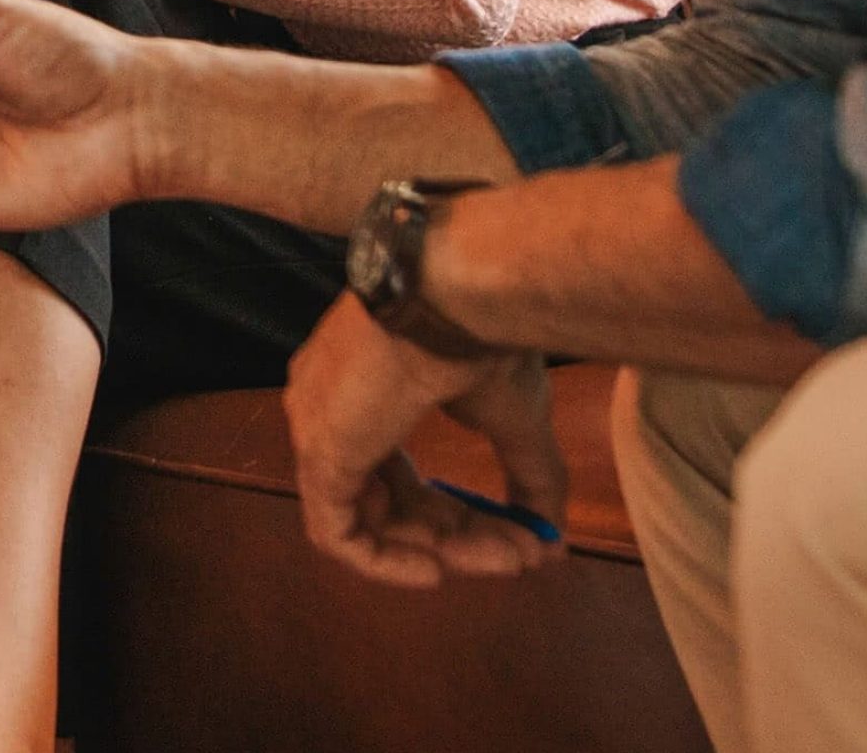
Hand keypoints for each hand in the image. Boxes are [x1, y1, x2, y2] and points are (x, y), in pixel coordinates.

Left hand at [284, 296, 569, 585]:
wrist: (461, 296)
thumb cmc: (482, 336)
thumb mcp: (514, 416)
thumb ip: (527, 476)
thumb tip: (551, 537)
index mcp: (363, 389)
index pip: (400, 474)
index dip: (458, 516)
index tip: (521, 538)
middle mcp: (328, 409)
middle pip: (389, 500)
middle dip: (459, 537)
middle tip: (522, 555)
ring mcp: (316, 429)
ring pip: (370, 521)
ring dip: (442, 550)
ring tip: (505, 555)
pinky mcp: (318, 453)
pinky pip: (337, 535)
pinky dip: (386, 562)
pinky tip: (439, 570)